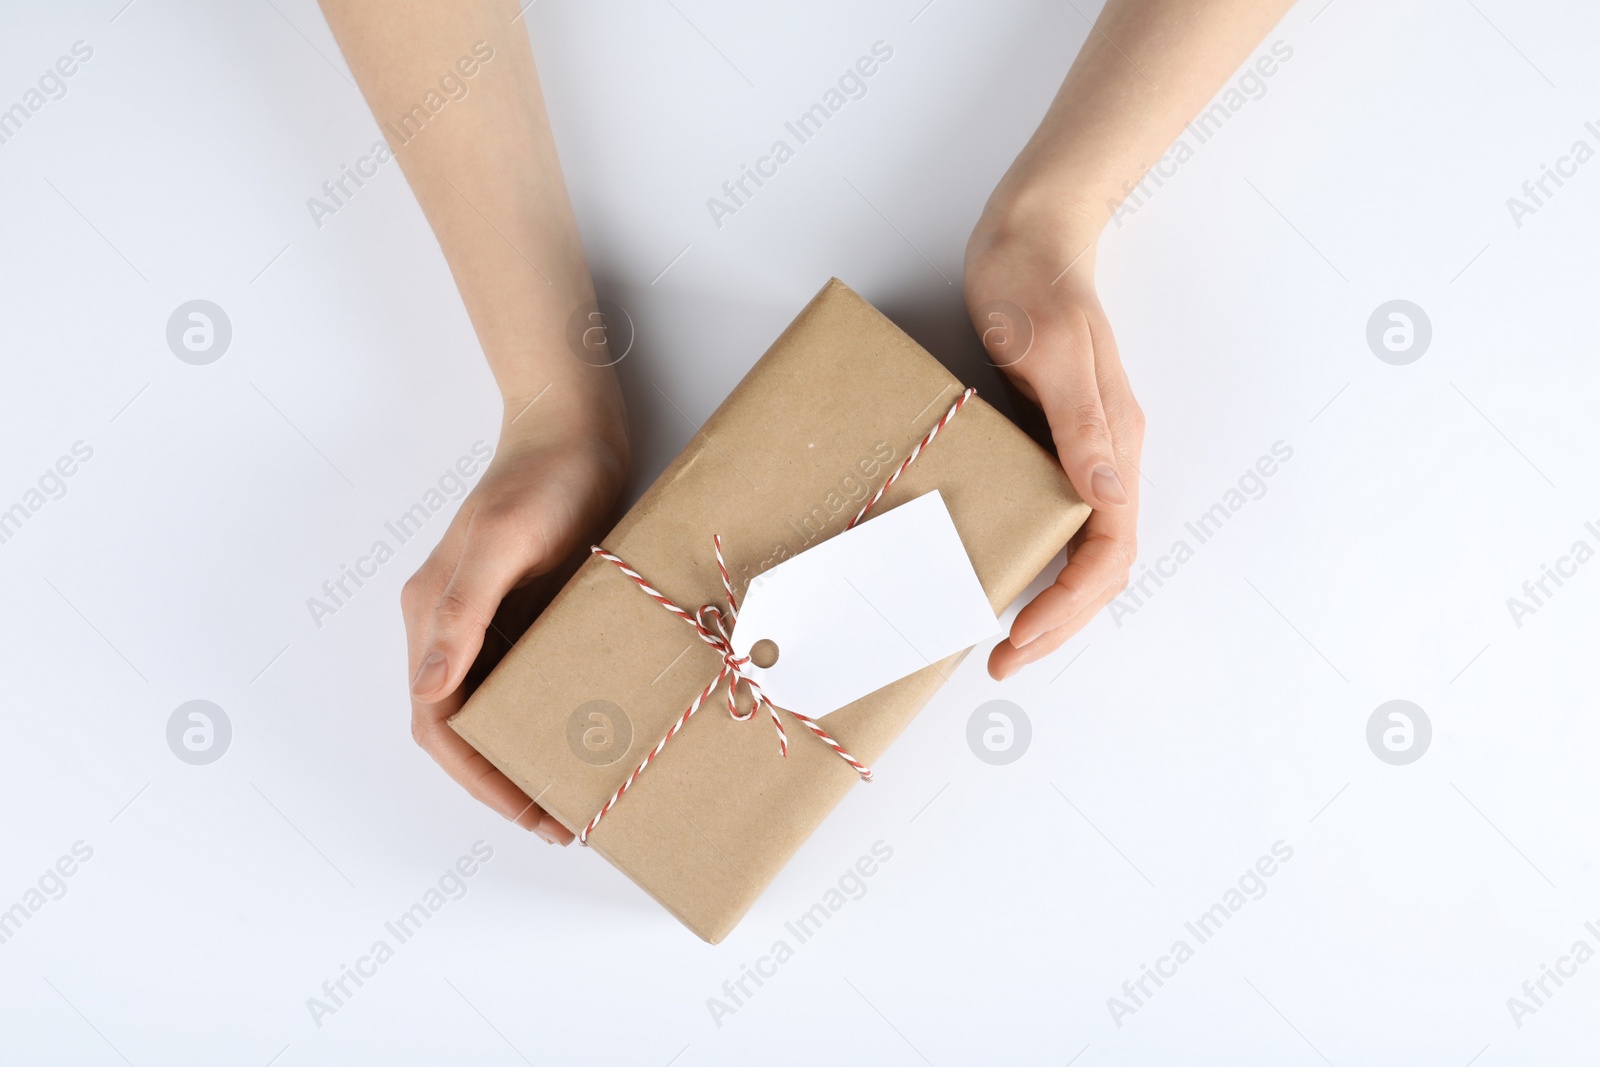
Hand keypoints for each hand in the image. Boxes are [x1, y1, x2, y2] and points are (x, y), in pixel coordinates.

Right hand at [403, 390, 626, 843]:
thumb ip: (461, 613)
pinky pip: (524, 681)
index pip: (438, 721)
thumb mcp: (501, 542)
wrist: (575, 429)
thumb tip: (429, 689)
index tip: (530, 812)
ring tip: (574, 793)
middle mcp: (450, 627)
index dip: (478, 776)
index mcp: (432, 616)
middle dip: (502, 780)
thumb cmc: (541, 478)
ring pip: (493, 711)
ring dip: (524, 756)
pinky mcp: (523, 612)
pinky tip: (584, 737)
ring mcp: (487, 621)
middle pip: (462, 728)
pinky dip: (546, 718)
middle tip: (561, 821)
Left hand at [965, 209, 1143, 679]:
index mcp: (1113, 442)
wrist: (1028, 232)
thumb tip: (1111, 498)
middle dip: (1058, 622)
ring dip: (1049, 599)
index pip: (1109, 551)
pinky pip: (1055, 514)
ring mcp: (1080, 447)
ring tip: (1003, 636)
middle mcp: (1105, 454)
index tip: (1020, 641)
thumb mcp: (1054, 352)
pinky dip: (1035, 556)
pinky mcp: (1052, 435)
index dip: (1070, 607)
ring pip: (1080, 546)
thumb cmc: (1034, 281)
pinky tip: (998, 568)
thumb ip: (1082, 426)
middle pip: (1099, 564)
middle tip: (1003, 662)